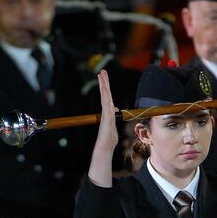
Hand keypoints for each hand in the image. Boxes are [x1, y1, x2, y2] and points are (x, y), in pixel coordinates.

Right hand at [88, 70, 117, 186]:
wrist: (105, 145)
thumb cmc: (110, 137)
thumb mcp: (114, 124)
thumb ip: (113, 115)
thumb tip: (115, 108)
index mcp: (108, 112)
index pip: (107, 97)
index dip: (106, 87)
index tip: (104, 78)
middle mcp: (106, 110)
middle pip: (105, 93)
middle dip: (104, 82)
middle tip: (102, 71)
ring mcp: (105, 112)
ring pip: (105, 95)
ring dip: (104, 85)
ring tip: (101, 74)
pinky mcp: (106, 115)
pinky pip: (106, 102)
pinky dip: (105, 94)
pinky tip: (104, 87)